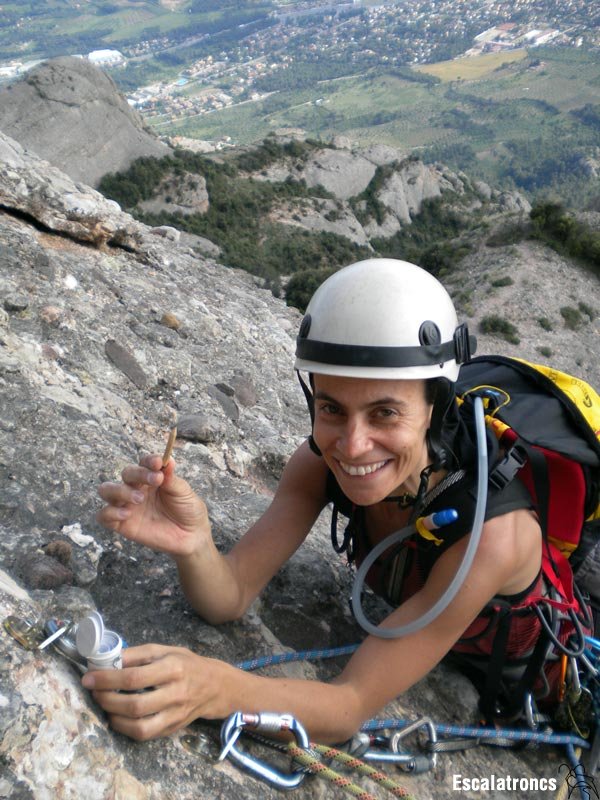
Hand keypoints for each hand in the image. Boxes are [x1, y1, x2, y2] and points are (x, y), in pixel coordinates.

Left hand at [81, 644, 232, 739]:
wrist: (215, 686)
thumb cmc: (187, 664)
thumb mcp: (165, 650)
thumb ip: (138, 655)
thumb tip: (109, 659)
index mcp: (173, 668)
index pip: (134, 677)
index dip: (108, 678)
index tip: (89, 677)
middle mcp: (175, 693)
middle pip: (135, 704)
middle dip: (107, 699)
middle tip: (94, 691)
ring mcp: (175, 714)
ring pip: (139, 726)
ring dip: (114, 717)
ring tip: (104, 705)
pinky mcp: (172, 729)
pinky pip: (144, 734)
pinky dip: (125, 728)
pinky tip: (117, 716)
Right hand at [97, 456, 209, 556]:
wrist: (191, 537)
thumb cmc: (188, 510)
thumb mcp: (184, 493)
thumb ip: (172, 479)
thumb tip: (168, 460)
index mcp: (152, 478)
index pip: (144, 463)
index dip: (148, 461)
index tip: (158, 463)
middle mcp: (137, 488)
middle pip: (126, 473)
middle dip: (138, 474)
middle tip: (156, 480)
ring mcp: (128, 505)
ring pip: (107, 490)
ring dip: (120, 490)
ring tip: (139, 499)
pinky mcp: (122, 524)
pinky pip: (104, 516)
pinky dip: (110, 512)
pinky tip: (126, 514)